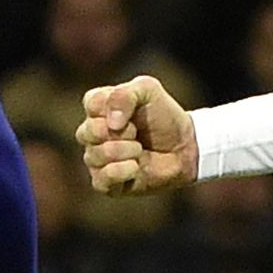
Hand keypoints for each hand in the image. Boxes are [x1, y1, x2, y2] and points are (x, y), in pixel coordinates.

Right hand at [75, 75, 197, 194]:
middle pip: (89, 131)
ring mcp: (95, 158)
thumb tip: (112, 124)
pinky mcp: (104, 182)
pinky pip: (102, 178)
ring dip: (127, 151)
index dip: (117, 108)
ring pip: (95, 155)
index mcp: (97, 107)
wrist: (183, 147)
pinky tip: (136, 167)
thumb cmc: (163, 116)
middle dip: (122, 132)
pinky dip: (123, 171)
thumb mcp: (148, 90)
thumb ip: (124, 94)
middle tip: (137, 132)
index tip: (134, 110)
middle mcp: (91, 133)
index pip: (91, 104)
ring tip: (140, 149)